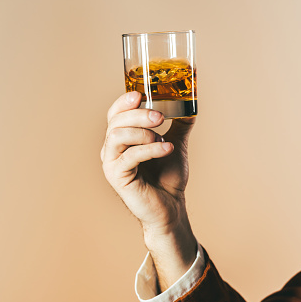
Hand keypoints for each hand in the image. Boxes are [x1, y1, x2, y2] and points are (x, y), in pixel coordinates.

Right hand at [101, 91, 197, 289]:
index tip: (140, 93)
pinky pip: (128, 156)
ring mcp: (111, 164)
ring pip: (117, 136)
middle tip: (160, 116)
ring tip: (163, 138)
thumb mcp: (174, 145)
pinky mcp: (117, 177)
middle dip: (138, 114)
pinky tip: (166, 149)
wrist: (171, 208)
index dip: (124, 101)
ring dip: (142, 132)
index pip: (114, 114)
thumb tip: (190, 105)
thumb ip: (178, 126)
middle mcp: (111, 150)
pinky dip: (150, 149)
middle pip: (115, 122)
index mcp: (121, 140)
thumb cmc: (168, 178)